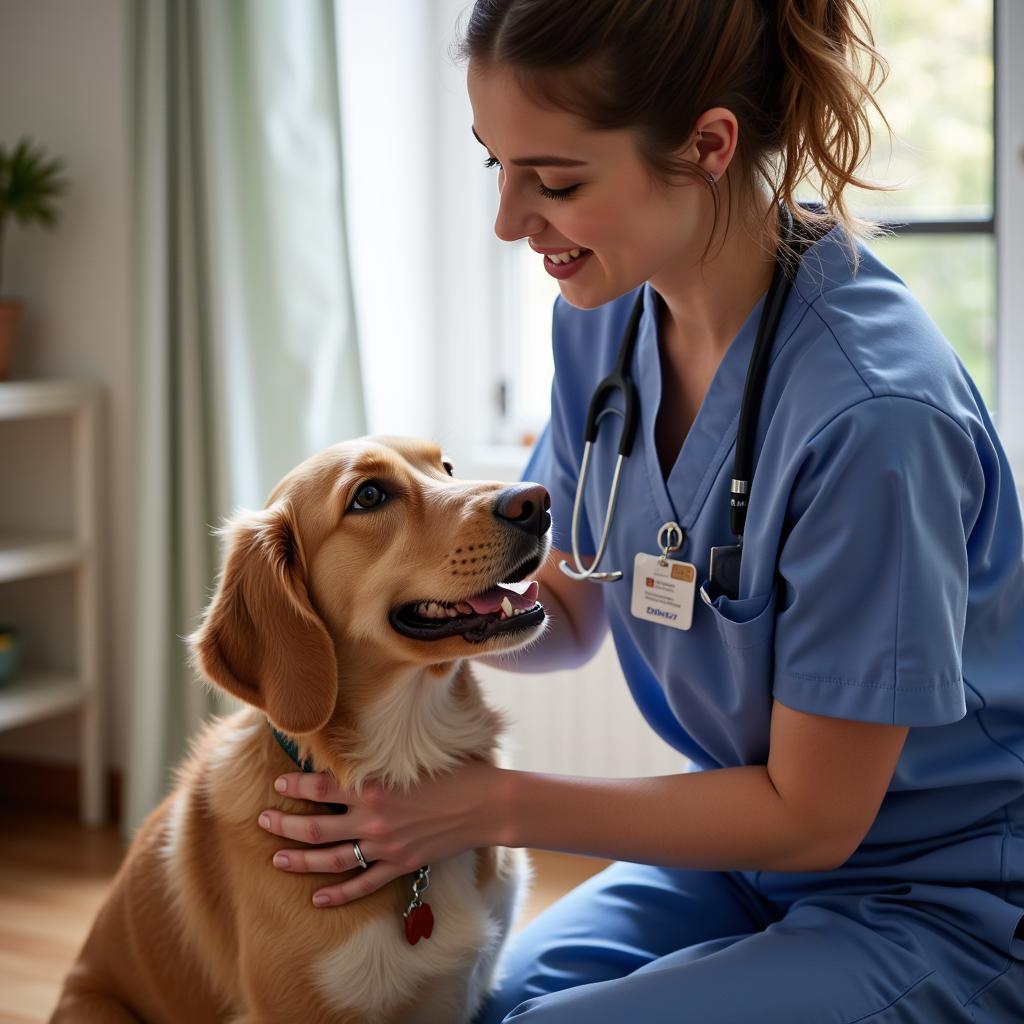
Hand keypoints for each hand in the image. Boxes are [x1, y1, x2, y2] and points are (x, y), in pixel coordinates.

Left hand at [258, 760, 508, 907]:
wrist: (485, 804)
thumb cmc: (454, 772)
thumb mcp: (412, 760)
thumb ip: (380, 764)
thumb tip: (355, 757)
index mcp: (373, 788)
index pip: (321, 789)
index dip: (295, 787)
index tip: (277, 785)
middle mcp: (373, 819)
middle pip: (316, 828)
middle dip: (284, 826)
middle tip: (262, 821)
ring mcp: (385, 846)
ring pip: (331, 859)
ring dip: (300, 861)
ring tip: (276, 859)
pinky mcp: (400, 864)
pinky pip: (362, 884)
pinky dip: (338, 894)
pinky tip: (317, 898)